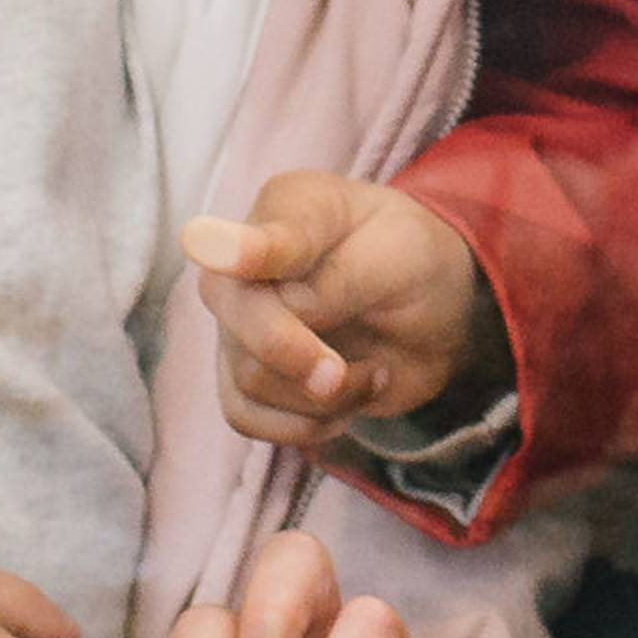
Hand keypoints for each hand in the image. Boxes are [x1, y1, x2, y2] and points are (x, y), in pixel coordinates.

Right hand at [181, 175, 506, 450]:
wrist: (434, 309)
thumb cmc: (413, 260)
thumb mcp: (401, 254)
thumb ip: (342, 277)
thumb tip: (289, 307)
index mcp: (286, 210)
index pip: (253, 238)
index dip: (236, 248)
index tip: (203, 242)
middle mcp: (245, 265)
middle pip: (237, 317)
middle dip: (291, 353)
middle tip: (339, 374)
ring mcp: (241, 324)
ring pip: (249, 379)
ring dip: (323, 396)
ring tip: (371, 375)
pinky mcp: (250, 376)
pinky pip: (247, 417)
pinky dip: (302, 427)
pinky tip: (344, 408)